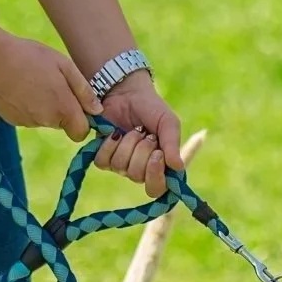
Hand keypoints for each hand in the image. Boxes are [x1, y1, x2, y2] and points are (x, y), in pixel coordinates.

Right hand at [0, 33, 98, 137]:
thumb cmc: (32, 57)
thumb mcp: (64, 66)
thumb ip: (84, 91)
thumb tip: (97, 111)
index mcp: (64, 109)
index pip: (81, 132)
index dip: (82, 121)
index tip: (77, 105)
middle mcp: (47, 121)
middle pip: (62, 123)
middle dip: (61, 109)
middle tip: (51, 83)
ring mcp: (28, 122)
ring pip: (44, 119)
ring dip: (43, 106)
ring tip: (33, 81)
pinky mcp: (12, 120)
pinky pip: (27, 116)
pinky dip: (26, 106)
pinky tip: (19, 87)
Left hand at [95, 72, 183, 197]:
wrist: (127, 92)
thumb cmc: (152, 108)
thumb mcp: (168, 123)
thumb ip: (173, 144)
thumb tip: (178, 167)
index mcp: (160, 166)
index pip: (157, 189)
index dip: (155, 176)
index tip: (157, 154)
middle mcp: (141, 170)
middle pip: (138, 176)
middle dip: (141, 151)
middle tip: (146, 134)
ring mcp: (121, 164)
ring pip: (121, 167)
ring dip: (127, 144)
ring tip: (133, 130)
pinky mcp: (104, 156)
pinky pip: (103, 162)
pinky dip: (110, 145)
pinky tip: (115, 133)